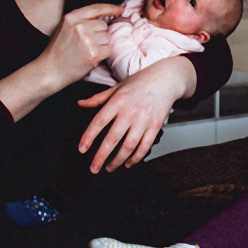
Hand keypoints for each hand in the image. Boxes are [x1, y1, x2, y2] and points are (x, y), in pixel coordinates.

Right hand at [37, 3, 122, 88]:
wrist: (50, 70)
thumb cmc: (57, 51)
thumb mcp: (64, 28)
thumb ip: (80, 20)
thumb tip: (102, 19)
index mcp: (71, 17)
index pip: (96, 8)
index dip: (111, 8)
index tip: (121, 9)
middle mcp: (80, 26)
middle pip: (103, 26)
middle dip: (99, 34)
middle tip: (86, 44)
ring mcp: (87, 39)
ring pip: (107, 38)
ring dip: (101, 45)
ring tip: (87, 51)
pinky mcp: (94, 53)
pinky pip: (108, 50)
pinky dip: (103, 55)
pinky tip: (91, 58)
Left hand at [77, 56, 195, 172]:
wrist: (166, 79)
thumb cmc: (140, 81)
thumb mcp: (117, 87)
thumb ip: (98, 98)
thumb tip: (81, 104)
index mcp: (117, 101)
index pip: (99, 122)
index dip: (89, 137)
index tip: (82, 149)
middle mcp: (130, 112)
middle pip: (112, 139)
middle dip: (101, 156)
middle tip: (94, 168)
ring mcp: (143, 120)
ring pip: (129, 146)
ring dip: (118, 160)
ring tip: (110, 167)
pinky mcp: (155, 126)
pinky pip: (145, 146)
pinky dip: (136, 157)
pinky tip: (128, 163)